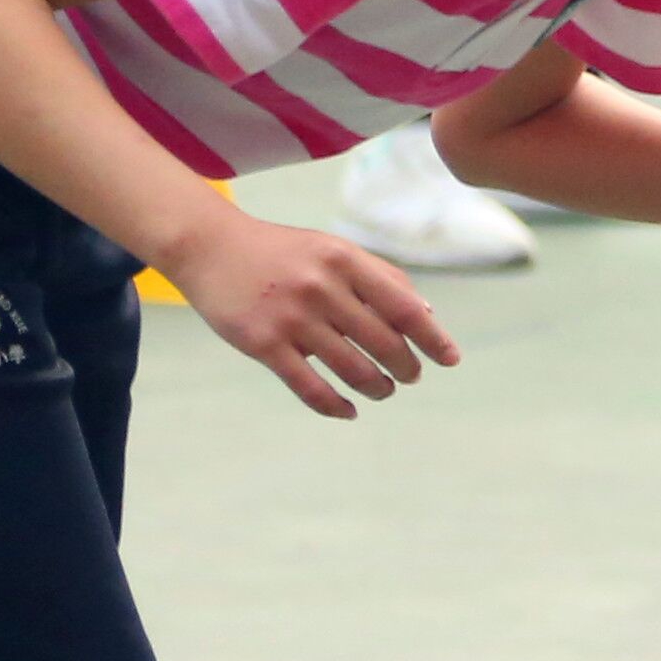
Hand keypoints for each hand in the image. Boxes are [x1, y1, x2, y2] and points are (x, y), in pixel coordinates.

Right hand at [170, 212, 460, 419]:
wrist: (210, 248)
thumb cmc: (283, 252)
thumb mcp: (334, 249)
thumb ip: (381, 277)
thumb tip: (427, 314)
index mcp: (346, 261)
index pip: (405, 308)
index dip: (433, 339)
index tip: (450, 359)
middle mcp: (321, 288)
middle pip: (383, 343)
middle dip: (406, 367)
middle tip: (411, 377)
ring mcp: (291, 317)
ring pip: (351, 368)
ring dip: (377, 387)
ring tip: (384, 390)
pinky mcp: (262, 343)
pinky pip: (309, 387)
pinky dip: (335, 406)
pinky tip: (349, 412)